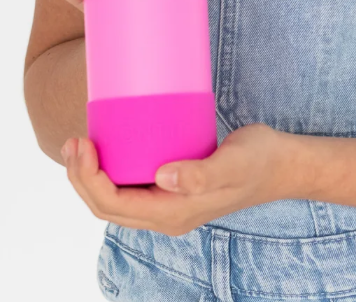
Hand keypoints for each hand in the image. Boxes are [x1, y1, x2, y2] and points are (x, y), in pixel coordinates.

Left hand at [61, 123, 302, 234]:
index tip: (83, 144)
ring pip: (115, 200)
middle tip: (74, 139)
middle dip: (81, 177)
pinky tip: (109, 148)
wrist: (282, 165)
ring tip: (79, 143)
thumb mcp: (234, 162)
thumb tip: (162, 178)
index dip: (89, 179)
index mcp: (173, 214)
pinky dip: (110, 171)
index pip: (115, 205)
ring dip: (90, 177)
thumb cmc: (259, 160)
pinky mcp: (172, 189)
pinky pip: (130, 188)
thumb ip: (202, 173)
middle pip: (107, 206)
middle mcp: (165, 215)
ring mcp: (168, 205)